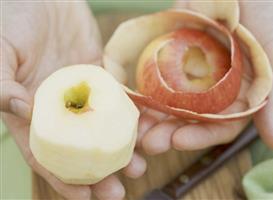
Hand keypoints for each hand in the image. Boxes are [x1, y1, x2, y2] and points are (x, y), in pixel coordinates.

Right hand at [1, 2, 145, 198]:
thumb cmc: (10, 19)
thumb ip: (0, 84)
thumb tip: (21, 111)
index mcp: (33, 112)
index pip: (48, 155)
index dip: (64, 179)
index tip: (85, 197)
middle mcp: (62, 108)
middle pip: (82, 149)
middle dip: (100, 172)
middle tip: (118, 191)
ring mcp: (85, 92)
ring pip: (106, 128)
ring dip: (123, 148)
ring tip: (140, 167)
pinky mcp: (103, 74)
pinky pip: (121, 98)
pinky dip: (133, 115)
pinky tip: (148, 129)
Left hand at [137, 0, 272, 154]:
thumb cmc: (265, 14)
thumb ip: (270, 99)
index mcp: (236, 94)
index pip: (217, 126)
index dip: (199, 136)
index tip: (179, 141)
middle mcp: (211, 88)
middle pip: (188, 118)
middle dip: (168, 132)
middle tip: (149, 143)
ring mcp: (190, 72)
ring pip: (169, 101)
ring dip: (152, 116)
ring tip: (135, 129)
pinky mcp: (172, 54)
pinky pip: (156, 74)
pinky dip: (144, 88)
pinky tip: (131, 99)